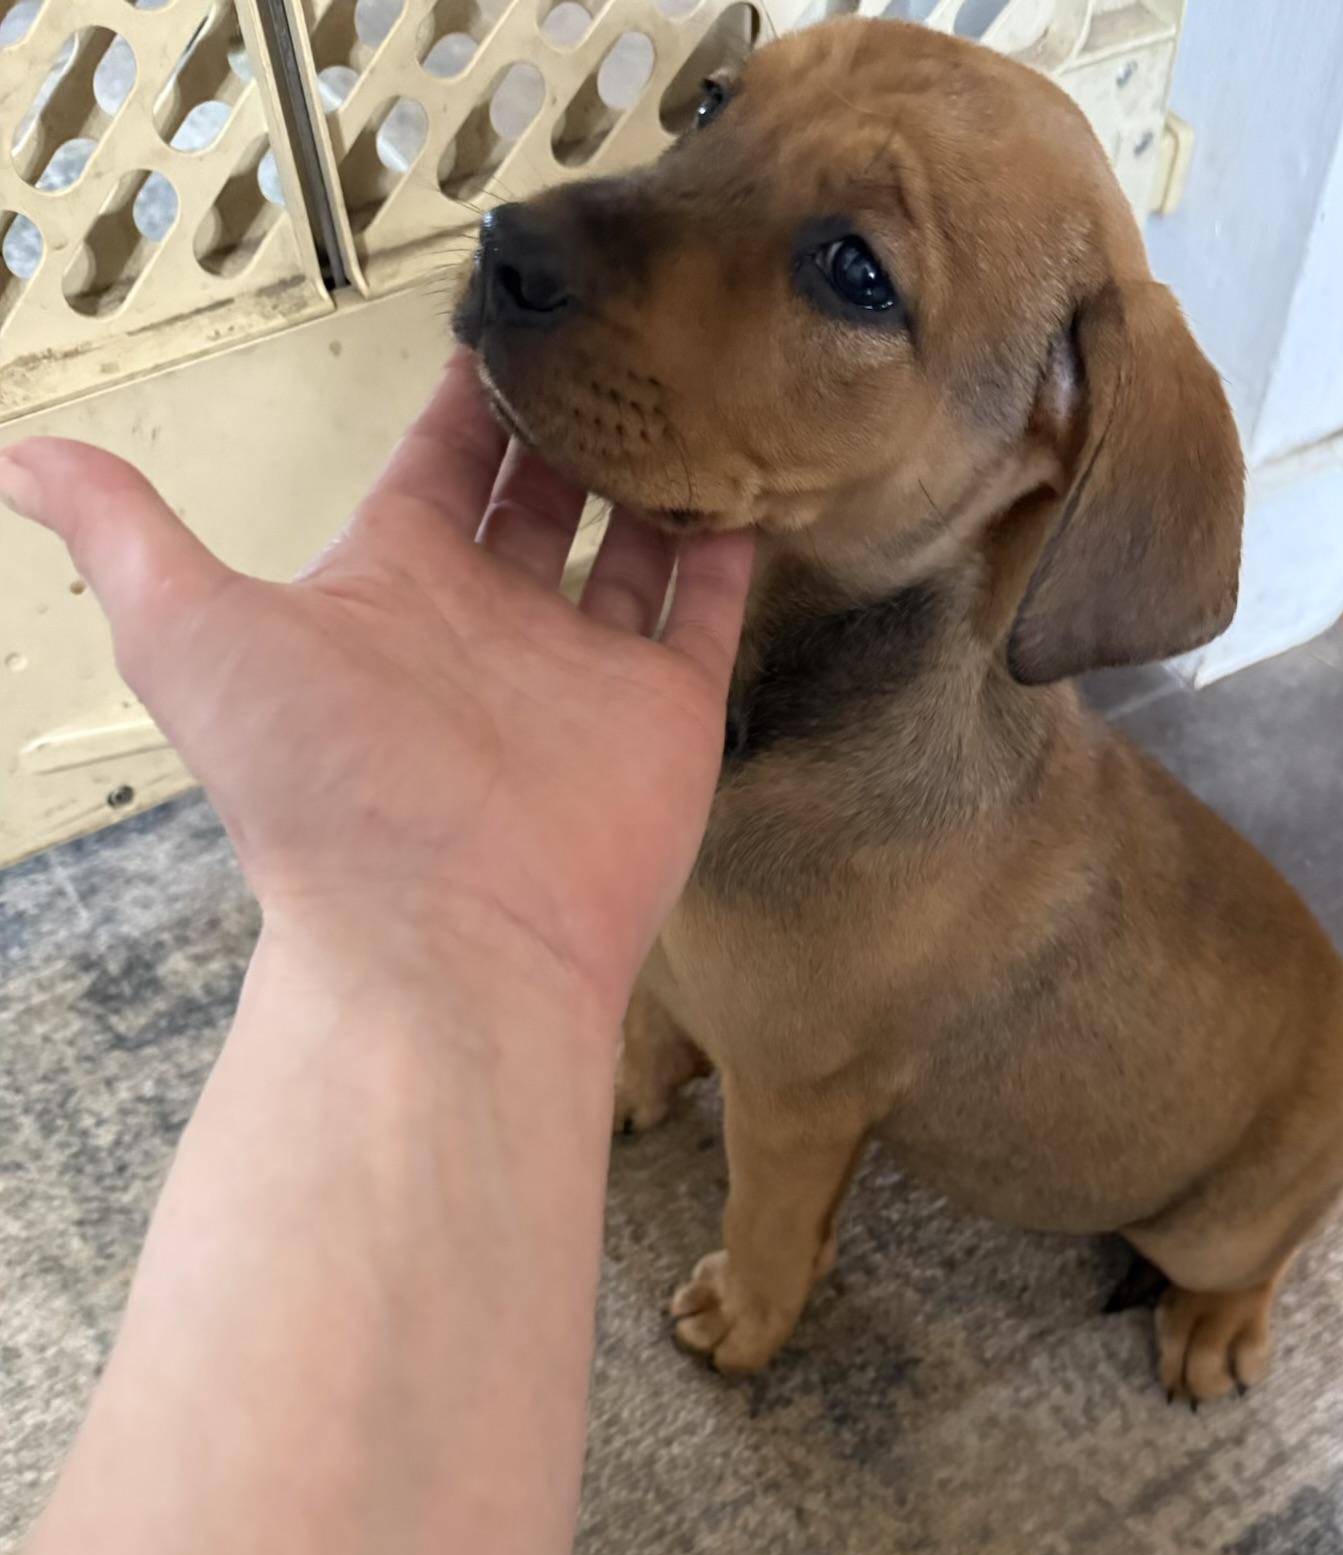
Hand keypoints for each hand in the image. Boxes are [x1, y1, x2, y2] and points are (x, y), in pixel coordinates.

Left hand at [0, 352, 752, 1016]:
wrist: (445, 935)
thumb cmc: (321, 789)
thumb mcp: (191, 632)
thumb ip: (126, 535)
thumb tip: (17, 459)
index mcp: (393, 585)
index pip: (438, 464)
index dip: (465, 392)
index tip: (502, 314)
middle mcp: (492, 621)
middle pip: (539, 494)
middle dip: (569, 415)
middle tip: (610, 328)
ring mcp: (585, 667)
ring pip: (631, 542)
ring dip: (654, 468)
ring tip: (691, 381)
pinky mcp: (668, 710)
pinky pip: (707, 611)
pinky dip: (730, 547)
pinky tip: (752, 473)